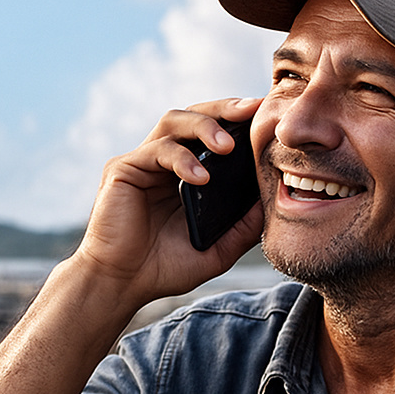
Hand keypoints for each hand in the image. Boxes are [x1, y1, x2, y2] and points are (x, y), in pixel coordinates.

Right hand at [72, 96, 263, 303]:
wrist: (121, 285)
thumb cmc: (162, 268)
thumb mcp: (216, 251)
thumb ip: (243, 228)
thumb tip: (273, 202)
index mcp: (184, 172)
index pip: (212, 132)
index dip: (237, 120)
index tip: (266, 116)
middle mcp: (162, 160)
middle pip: (195, 114)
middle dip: (225, 108)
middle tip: (253, 111)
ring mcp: (142, 162)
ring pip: (174, 121)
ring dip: (204, 127)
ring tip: (228, 146)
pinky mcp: (123, 169)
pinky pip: (156, 150)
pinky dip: (181, 160)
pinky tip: (201, 178)